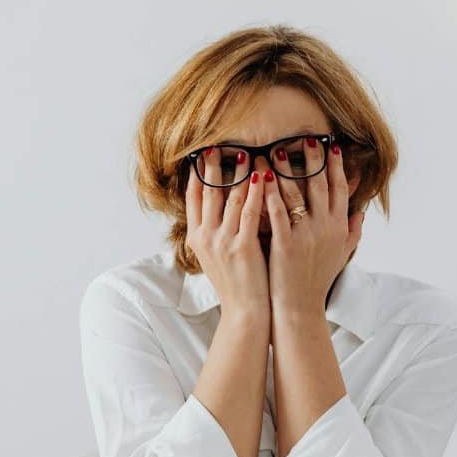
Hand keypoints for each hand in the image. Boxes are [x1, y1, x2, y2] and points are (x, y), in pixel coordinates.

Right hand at [185, 149, 270, 318]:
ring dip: (239, 173)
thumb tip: (218, 207)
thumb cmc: (236, 285)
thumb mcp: (215, 257)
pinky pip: (250, 212)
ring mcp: (223, 242)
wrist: (244, 313)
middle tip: (219, 144)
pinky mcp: (243, 247)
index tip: (201, 154)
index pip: (193, 197)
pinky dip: (256, 192)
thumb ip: (214, 232)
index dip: (197, 173)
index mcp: (196, 238)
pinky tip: (262, 175)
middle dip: (213, 166)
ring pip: (230, 197)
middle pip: (208, 192)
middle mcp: (205, 237)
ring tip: (245, 152)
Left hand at [262, 140, 364, 316]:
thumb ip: (353, 231)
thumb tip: (361, 211)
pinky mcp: (285, 244)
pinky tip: (262, 177)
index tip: (330, 144)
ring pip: (297, 194)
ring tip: (276, 150)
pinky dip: (269, 193)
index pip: (339, 188)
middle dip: (314, 159)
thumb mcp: (342, 255)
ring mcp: (306, 235)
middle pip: (320, 184)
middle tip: (306, 137)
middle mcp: (326, 227)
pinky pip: (277, 212)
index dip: (336, 165)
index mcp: (339, 227)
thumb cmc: (317, 281)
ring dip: (286, 169)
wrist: (300, 309)